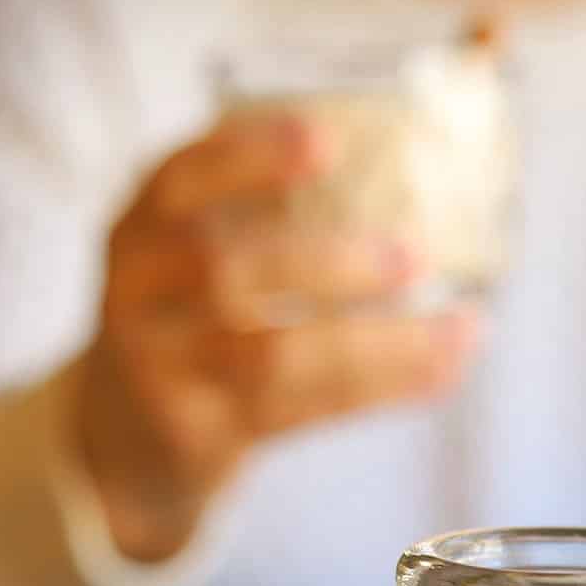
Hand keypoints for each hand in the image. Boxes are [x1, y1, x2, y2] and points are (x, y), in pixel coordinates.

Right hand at [75, 114, 480, 561]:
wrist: (125, 444)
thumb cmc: (192, 330)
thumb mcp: (189, 268)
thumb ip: (261, 225)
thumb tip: (412, 185)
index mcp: (138, 233)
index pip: (180, 180)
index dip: (249, 156)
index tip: (325, 141)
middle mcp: (137, 300)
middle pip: (224, 271)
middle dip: (326, 262)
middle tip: (416, 255)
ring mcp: (162, 375)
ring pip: (275, 357)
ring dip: (380, 344)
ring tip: (461, 328)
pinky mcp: (200, 438)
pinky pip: (304, 412)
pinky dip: (382, 389)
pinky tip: (441, 371)